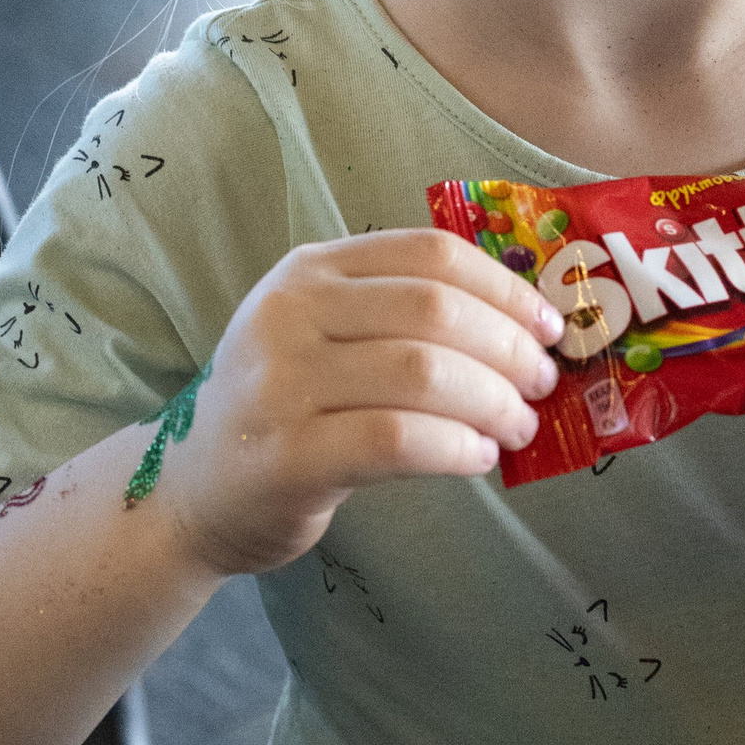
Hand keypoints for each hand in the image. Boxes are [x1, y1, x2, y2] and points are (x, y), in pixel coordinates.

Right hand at [154, 229, 563, 578]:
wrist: (195, 489)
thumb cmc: (286, 408)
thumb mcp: (325, 336)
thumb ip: (400, 318)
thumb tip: (524, 329)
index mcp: (310, 271)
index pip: (429, 255)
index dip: (505, 287)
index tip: (549, 326)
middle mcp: (290, 314)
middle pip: (433, 310)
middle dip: (508, 348)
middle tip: (541, 386)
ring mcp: (282, 384)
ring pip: (423, 373)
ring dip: (493, 402)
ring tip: (516, 427)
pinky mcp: (286, 456)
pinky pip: (397, 440)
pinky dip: (456, 446)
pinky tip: (477, 457)